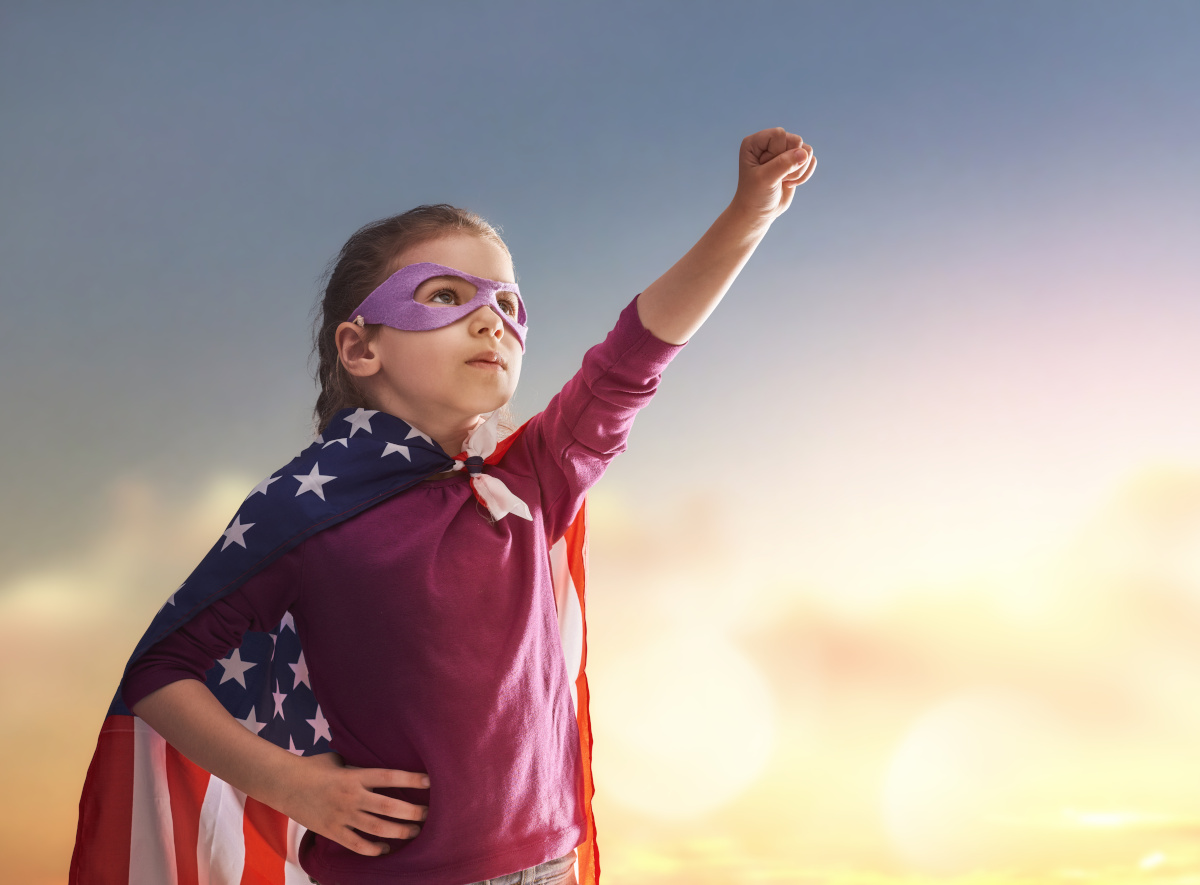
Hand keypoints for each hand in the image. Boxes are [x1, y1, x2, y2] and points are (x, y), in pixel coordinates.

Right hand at [276, 752, 429, 856]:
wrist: (284, 784)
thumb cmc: (314, 767)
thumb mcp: (338, 759)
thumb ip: (358, 764)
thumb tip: (377, 760)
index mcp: (355, 775)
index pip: (389, 777)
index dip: (411, 779)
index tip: (430, 781)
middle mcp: (351, 797)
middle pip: (388, 807)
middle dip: (412, 812)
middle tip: (427, 814)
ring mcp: (342, 816)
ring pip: (377, 828)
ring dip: (399, 831)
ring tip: (414, 831)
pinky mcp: (332, 831)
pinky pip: (357, 844)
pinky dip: (373, 849)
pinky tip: (385, 849)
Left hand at [731, 127, 815, 223]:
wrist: (759, 213)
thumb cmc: (755, 195)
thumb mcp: (765, 179)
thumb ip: (783, 164)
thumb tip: (805, 153)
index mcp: (755, 142)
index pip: (779, 134)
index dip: (779, 153)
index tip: (768, 169)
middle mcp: (770, 143)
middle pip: (796, 140)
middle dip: (791, 163)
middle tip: (777, 178)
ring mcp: (784, 151)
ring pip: (806, 150)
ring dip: (799, 170)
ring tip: (783, 181)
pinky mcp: (795, 161)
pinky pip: (811, 160)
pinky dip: (805, 174)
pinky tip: (790, 183)